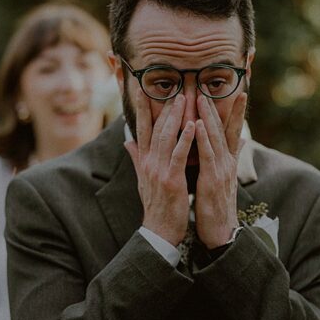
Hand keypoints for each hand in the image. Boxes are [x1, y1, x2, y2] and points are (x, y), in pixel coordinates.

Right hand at [124, 89, 195, 246]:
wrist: (159, 230)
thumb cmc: (155, 205)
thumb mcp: (142, 180)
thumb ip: (137, 158)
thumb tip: (127, 142)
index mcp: (144, 161)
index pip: (141, 130)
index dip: (141, 110)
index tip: (142, 91)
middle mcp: (149, 163)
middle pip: (155, 129)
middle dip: (163, 108)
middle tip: (174, 89)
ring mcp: (159, 171)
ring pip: (166, 138)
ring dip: (175, 117)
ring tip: (183, 99)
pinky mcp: (172, 180)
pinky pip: (179, 156)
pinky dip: (185, 139)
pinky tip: (192, 125)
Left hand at [193, 92, 246, 248]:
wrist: (221, 231)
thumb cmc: (218, 204)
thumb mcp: (223, 177)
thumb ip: (231, 156)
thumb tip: (241, 140)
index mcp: (226, 160)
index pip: (230, 130)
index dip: (234, 110)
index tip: (238, 90)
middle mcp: (226, 161)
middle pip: (223, 128)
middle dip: (219, 106)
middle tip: (213, 84)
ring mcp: (221, 169)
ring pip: (214, 137)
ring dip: (208, 116)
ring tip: (202, 96)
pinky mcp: (212, 179)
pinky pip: (206, 154)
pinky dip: (201, 138)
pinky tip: (196, 124)